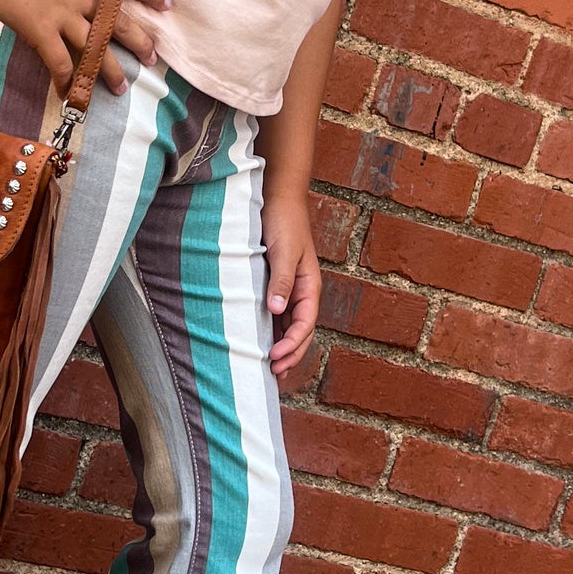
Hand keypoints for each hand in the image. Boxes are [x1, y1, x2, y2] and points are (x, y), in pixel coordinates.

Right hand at [0, 0, 169, 96]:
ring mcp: (61, 13)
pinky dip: (66, 80)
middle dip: (139, 41)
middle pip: (117, 20)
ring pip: (96, 46)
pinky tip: (68, 94)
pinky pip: (59, 61)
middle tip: (153, 59)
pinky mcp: (41, 29)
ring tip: (121, 89)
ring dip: (110, 70)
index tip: (167, 2)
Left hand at [263, 192, 320, 383]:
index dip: (292, 344)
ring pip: (290, 328)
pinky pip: (278, 317)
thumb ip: (281, 281)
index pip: (305, 323)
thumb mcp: (284, 252)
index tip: (274, 357)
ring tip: (269, 370)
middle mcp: (302, 292)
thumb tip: (278, 311)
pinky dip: (273, 333)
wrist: (278, 199)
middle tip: (273, 374)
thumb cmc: (283, 223)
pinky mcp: (277, 287)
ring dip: (283, 348)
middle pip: (301, 332)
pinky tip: (262, 345)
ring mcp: (290, 291)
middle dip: (290, 354)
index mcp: (310, 286)